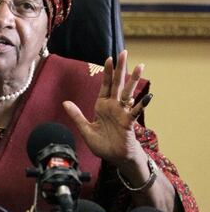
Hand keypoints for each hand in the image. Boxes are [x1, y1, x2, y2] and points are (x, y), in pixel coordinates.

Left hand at [63, 50, 151, 166]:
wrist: (116, 158)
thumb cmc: (103, 145)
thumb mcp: (86, 130)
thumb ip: (77, 116)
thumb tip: (65, 103)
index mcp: (102, 106)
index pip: (105, 85)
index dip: (107, 72)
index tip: (108, 58)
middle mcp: (113, 106)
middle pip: (117, 83)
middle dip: (120, 68)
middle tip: (124, 52)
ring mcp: (122, 112)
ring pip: (128, 92)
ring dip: (133, 79)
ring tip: (140, 65)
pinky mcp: (128, 122)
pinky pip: (135, 112)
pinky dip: (141, 104)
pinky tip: (147, 97)